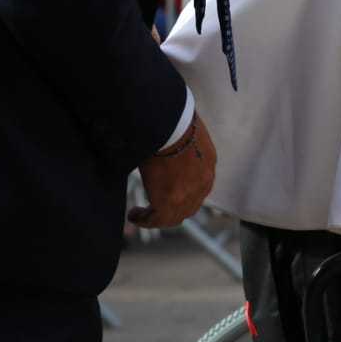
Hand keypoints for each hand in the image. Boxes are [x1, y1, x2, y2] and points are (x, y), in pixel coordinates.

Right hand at [128, 112, 216, 228]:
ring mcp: (189, 194)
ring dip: (156, 218)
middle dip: (171, 211)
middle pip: (188, 207)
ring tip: (140, 215)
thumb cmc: (172, 122)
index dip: (183, 196)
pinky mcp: (171, 201)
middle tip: (153, 210)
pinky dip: (145, 220)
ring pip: (173, 216)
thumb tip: (165, 145)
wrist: (169, 124)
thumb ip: (179, 148)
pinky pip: (157, 219)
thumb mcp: (183, 135)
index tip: (166, 195)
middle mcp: (203, 182)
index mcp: (207, 163)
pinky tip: (133, 215)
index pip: (198, 188)